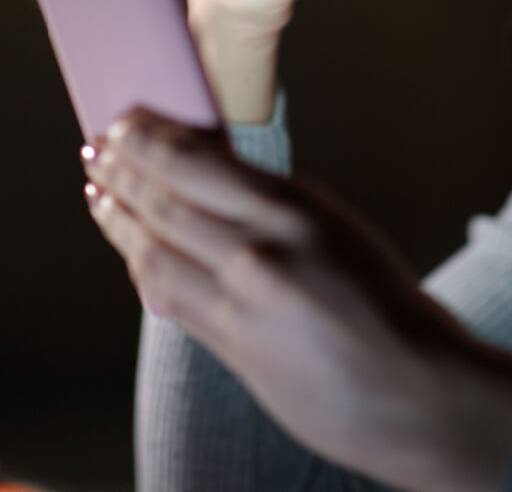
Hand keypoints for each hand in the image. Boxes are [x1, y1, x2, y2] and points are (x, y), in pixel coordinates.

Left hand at [82, 108, 511, 491]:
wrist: (414, 391)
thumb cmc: (385, 305)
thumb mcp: (335, 229)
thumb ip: (272, 204)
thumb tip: (210, 172)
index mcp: (293, 210)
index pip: (195, 162)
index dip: (146, 140)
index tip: (124, 120)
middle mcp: (259, 253)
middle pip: (162, 203)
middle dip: (120, 171)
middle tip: (97, 147)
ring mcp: (239, 304)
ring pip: (152, 250)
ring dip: (117, 217)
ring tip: (99, 192)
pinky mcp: (230, 348)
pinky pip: (167, 297)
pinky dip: (141, 266)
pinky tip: (132, 248)